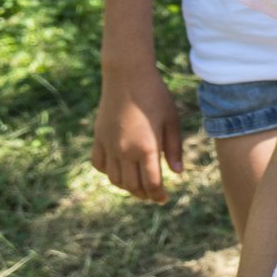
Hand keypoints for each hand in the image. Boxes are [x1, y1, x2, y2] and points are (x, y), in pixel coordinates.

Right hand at [91, 66, 183, 203]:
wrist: (128, 77)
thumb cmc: (155, 96)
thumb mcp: (172, 120)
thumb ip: (174, 148)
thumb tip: (178, 172)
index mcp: (146, 148)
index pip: (152, 183)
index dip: (158, 195)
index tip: (164, 199)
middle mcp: (124, 151)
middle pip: (132, 185)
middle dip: (144, 194)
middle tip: (153, 195)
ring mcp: (109, 146)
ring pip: (115, 179)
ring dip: (127, 187)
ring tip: (138, 186)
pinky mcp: (98, 138)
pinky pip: (100, 164)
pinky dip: (109, 172)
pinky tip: (119, 170)